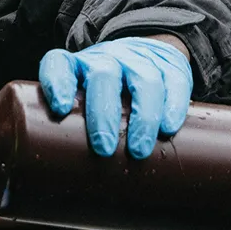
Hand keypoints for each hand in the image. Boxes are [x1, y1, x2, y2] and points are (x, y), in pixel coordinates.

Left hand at [38, 36, 192, 159]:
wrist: (146, 55)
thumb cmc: (105, 92)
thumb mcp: (83, 100)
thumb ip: (72, 127)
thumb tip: (63, 175)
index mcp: (77, 66)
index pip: (58, 63)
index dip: (57, 83)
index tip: (61, 108)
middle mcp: (106, 59)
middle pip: (103, 77)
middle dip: (102, 113)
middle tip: (103, 148)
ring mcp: (139, 61)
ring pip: (143, 81)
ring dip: (141, 117)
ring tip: (138, 150)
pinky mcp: (170, 67)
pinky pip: (174, 82)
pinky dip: (172, 106)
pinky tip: (168, 128)